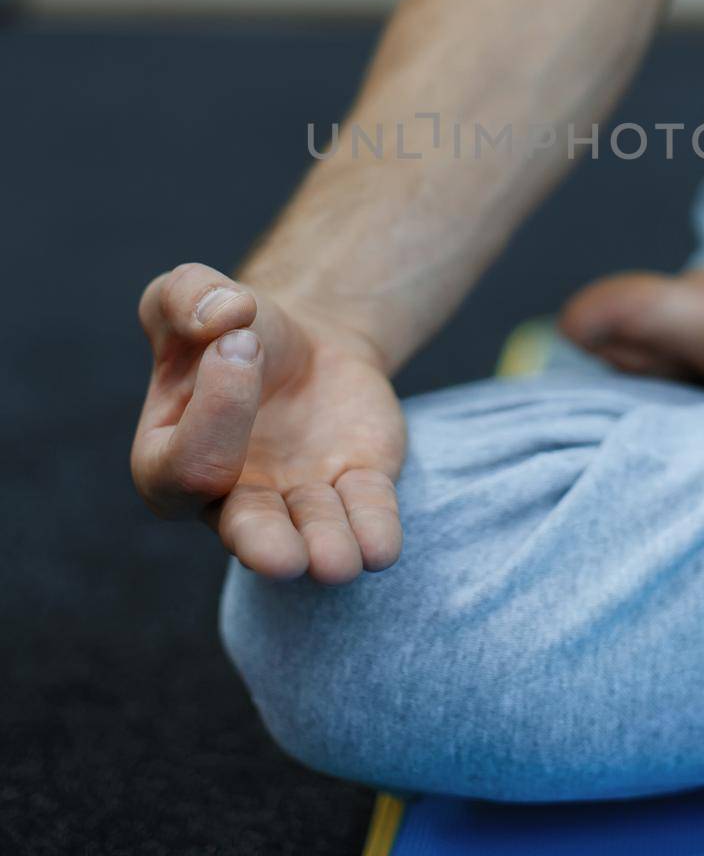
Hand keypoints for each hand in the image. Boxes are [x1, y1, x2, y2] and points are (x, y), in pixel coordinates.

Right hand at [132, 262, 406, 583]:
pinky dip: (374, 534)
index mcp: (169, 459)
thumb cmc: (232, 325)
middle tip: (283, 557)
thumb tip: (225, 315)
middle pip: (244, 530)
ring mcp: (297, 500)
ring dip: (326, 549)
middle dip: (264, 545)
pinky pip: (366, 520)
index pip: (186, 463)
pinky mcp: (354, 487)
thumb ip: (186, 296)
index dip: (216, 407)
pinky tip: (381, 548)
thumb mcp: (190, 293)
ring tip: (339, 562)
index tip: (242, 338)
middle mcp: (232, 498)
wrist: (303, 337)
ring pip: (310, 538)